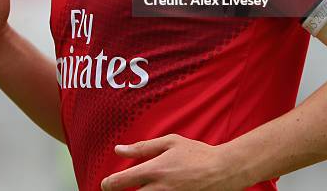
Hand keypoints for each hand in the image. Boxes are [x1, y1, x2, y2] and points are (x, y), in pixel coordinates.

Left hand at [101, 134, 247, 190]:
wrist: (222, 171)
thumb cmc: (195, 153)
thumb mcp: (169, 142)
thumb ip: (142, 147)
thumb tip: (119, 149)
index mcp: (155, 170)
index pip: (122, 182)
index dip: (109, 184)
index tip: (104, 184)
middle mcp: (159, 189)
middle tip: (114, 189)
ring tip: (138, 187)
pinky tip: (151, 190)